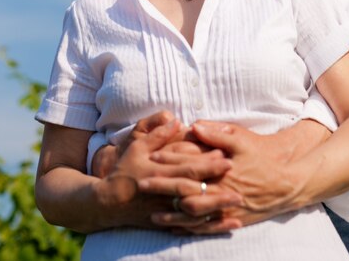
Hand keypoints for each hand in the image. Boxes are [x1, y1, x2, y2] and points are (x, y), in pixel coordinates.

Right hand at [95, 119, 234, 229]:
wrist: (108, 201)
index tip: (227, 159)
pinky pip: (190, 227)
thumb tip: (175, 120)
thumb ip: (157, 134)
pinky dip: (209, 227)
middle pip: (195, 191)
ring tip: (237, 206)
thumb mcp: (137, 146)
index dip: (207, 164)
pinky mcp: (166, 222)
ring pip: (194, 211)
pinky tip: (226, 224)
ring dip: (216, 209)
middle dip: (217, 189)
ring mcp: (165, 209)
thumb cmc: (125, 169)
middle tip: (240, 187)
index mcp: (159, 170)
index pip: (187, 167)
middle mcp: (163, 191)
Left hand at [139, 121, 303, 232]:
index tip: (151, 157)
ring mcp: (226, 206)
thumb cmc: (261, 153)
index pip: (189, 165)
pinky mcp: (232, 217)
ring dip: (173, 214)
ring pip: (195, 215)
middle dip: (162, 188)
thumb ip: (216, 133)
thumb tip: (194, 125)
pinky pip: (208, 227)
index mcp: (221, 168)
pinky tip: (177, 227)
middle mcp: (222, 189)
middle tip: (142, 184)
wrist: (286, 177)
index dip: (169, 161)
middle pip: (186, 191)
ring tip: (153, 214)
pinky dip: (191, 228)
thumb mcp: (240, 138)